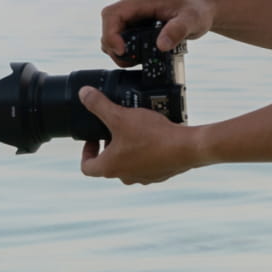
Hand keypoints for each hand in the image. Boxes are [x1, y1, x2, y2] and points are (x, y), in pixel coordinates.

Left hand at [77, 87, 205, 184]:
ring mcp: (144, 177)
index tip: (94, 137)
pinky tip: (154, 136)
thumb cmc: (152, 136)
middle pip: (108, 164)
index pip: (87, 167)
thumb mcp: (120, 116)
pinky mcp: (161, 174)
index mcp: (110, 167)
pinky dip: (146, 152)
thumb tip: (84, 94)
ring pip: (129, 164)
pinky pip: (148, 163)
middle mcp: (126, 177)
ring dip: (128, 149)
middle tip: (114, 129)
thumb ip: (99, 105)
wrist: (188, 148)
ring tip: (134, 129)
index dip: (86, 151)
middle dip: (109, 146)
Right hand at [100, 0, 215, 57]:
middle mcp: (133, 4)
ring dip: (117, 49)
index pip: (112, 14)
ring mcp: (133, 12)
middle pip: (108, 25)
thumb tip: (161, 46)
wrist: (202, 7)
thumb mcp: (191, 21)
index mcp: (141, 0)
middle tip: (129, 62)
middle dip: (113, 46)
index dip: (110, 34)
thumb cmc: (197, 10)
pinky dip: (124, 48)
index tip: (122, 51)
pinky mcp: (135, 21)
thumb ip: (177, 31)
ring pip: (112, 32)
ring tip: (134, 61)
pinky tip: (138, 57)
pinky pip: (121, 35)